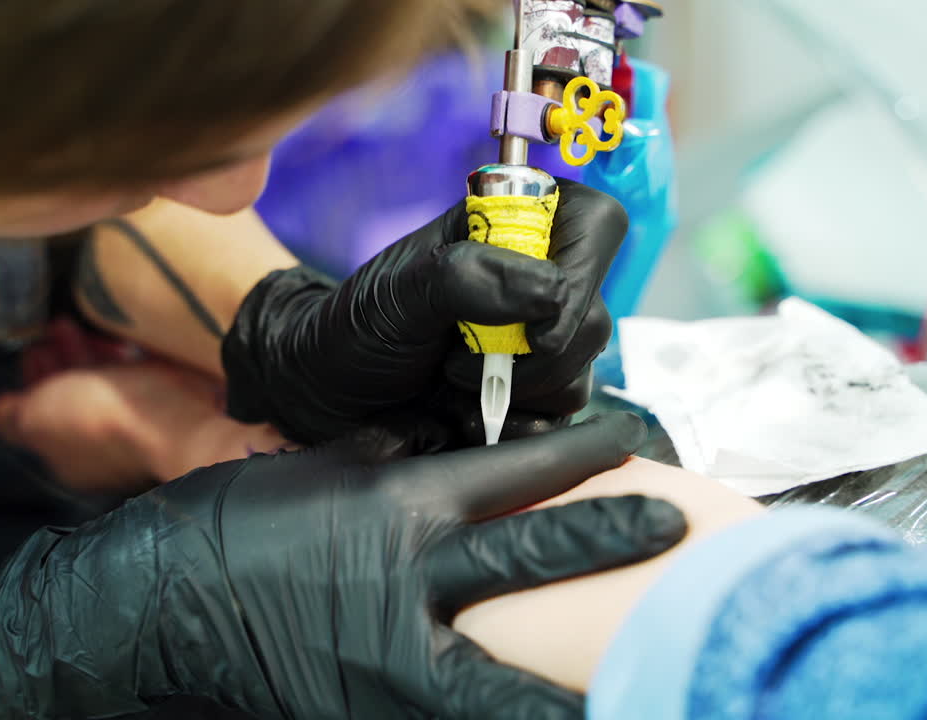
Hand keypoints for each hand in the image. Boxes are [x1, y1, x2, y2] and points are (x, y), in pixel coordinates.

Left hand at [0, 317, 287, 492]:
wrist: (174, 418)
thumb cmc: (100, 420)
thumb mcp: (35, 419)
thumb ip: (11, 417)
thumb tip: (1, 411)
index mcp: (70, 454)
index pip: (46, 412)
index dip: (35, 378)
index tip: (34, 348)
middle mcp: (105, 443)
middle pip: (77, 395)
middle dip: (62, 360)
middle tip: (56, 328)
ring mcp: (141, 423)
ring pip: (108, 383)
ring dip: (90, 352)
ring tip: (83, 325)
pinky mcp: (171, 400)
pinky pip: (140, 372)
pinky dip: (125, 353)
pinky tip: (122, 336)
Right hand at [0, 414, 686, 719]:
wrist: (155, 604)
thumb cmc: (234, 526)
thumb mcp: (318, 471)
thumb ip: (393, 469)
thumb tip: (443, 459)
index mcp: (393, 505)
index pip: (511, 469)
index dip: (580, 451)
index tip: (632, 440)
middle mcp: (406, 578)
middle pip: (536, 554)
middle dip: (613, 539)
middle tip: (680, 524)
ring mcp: (392, 658)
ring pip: (512, 680)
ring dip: (580, 678)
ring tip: (656, 672)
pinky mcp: (370, 712)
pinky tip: (549, 717)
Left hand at [223, 179, 625, 443]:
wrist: (329, 396)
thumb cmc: (356, 328)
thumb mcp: (397, 293)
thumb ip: (466, 277)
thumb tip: (549, 291)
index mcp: (514, 225)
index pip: (596, 226)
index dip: (581, 277)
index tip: (534, 332)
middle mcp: (538, 278)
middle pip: (594, 315)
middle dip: (533, 356)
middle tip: (457, 364)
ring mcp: (541, 339)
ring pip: (582, 372)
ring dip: (518, 394)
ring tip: (451, 388)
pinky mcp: (535, 393)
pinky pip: (561, 418)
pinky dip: (518, 426)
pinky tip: (468, 418)